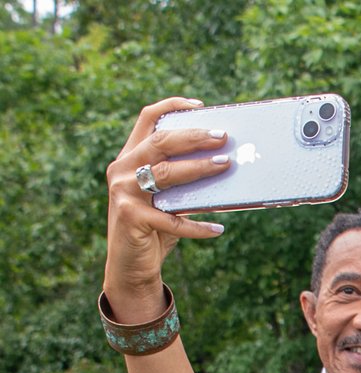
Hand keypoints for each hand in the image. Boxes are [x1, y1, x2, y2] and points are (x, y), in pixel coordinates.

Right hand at [104, 98, 228, 321]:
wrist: (130, 266)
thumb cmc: (154, 229)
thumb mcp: (166, 200)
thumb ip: (182, 182)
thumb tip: (222, 166)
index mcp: (130, 157)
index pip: (147, 120)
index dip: (172, 107)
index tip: (200, 107)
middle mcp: (122, 169)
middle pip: (160, 142)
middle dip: (194, 137)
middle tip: (223, 137)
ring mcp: (123, 191)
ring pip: (166, 174)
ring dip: (199, 169)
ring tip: (225, 166)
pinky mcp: (130, 216)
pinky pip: (171, 219)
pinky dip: (197, 226)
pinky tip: (218, 230)